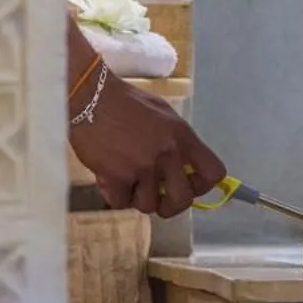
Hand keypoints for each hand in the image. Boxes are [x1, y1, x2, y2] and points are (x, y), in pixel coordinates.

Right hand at [69, 68, 225, 216]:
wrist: (89, 97)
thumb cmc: (125, 102)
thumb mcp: (163, 115)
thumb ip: (176, 141)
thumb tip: (184, 167)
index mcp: (182, 136)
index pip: (214, 173)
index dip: (202, 186)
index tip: (188, 185)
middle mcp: (168, 153)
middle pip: (184, 200)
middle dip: (171, 205)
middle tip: (158, 197)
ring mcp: (143, 166)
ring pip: (149, 205)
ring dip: (137, 198)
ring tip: (128, 182)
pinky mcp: (117, 176)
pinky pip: (121, 202)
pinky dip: (114, 195)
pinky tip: (109, 179)